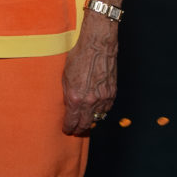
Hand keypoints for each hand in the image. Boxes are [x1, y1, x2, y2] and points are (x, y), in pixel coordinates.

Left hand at [62, 18, 117, 135]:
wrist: (98, 45)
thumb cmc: (79, 56)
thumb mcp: (65, 75)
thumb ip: (67, 93)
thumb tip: (68, 105)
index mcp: (75, 97)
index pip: (72, 121)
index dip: (68, 128)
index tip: (66, 129)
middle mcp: (90, 101)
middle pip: (85, 125)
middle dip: (79, 129)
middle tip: (75, 130)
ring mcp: (103, 98)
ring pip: (96, 118)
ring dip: (90, 120)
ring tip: (85, 120)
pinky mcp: (112, 93)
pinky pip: (106, 109)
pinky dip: (100, 111)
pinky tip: (95, 109)